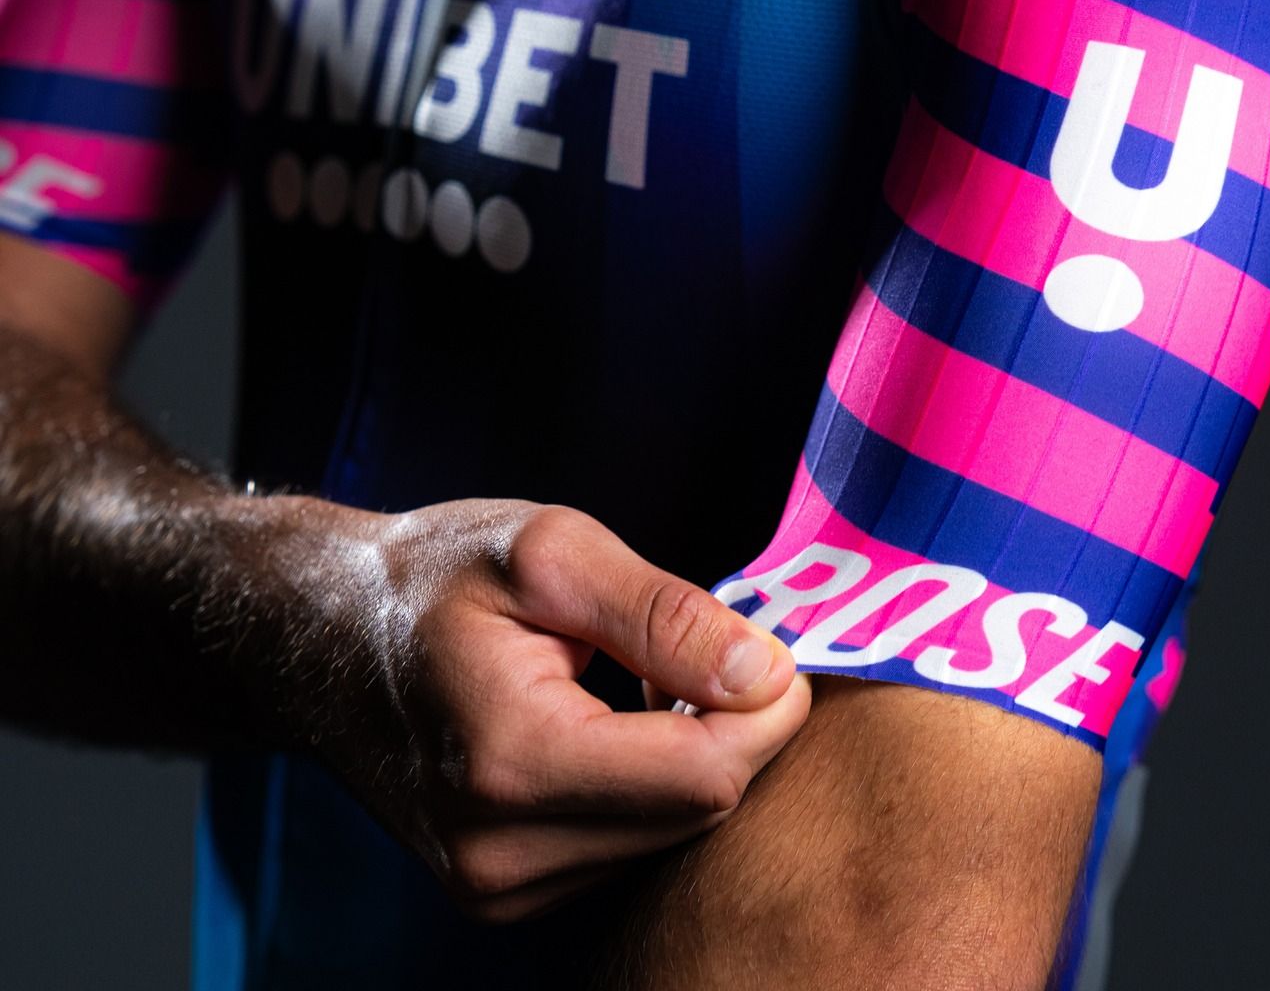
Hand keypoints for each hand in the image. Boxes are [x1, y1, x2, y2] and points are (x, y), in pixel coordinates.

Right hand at [310, 498, 808, 923]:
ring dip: (691, 755)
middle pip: (697, 811)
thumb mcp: (553, 551)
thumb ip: (665, 615)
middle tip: (705, 642)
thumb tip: (767, 670)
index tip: (769, 641)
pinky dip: (649, 784)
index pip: (706, 774)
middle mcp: (501, 853)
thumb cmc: (433, 577)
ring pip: (671, 835)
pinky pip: (629, 847)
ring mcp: (497, 889)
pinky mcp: (503, 897)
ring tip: (643, 675)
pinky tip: (615, 721)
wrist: (322, 636)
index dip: (767, 706)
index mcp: (513, 761)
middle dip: (733, 726)